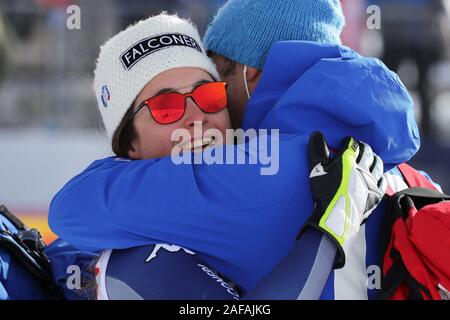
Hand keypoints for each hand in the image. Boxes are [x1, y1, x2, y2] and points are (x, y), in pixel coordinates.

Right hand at [301, 131, 386, 268]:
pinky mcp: (377, 193)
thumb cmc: (325, 192)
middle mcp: (363, 167)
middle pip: (367, 151)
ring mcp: (372, 180)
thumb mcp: (316, 170)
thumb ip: (317, 150)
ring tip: (369, 158)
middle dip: (362, 147)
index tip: (344, 142)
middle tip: (357, 148)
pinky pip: (383, 179)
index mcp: (349, 159)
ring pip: (378, 163)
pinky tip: (376, 175)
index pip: (352, 143)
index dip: (348, 141)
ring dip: (373, 158)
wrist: (336, 216)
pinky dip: (380, 174)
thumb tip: (317, 133)